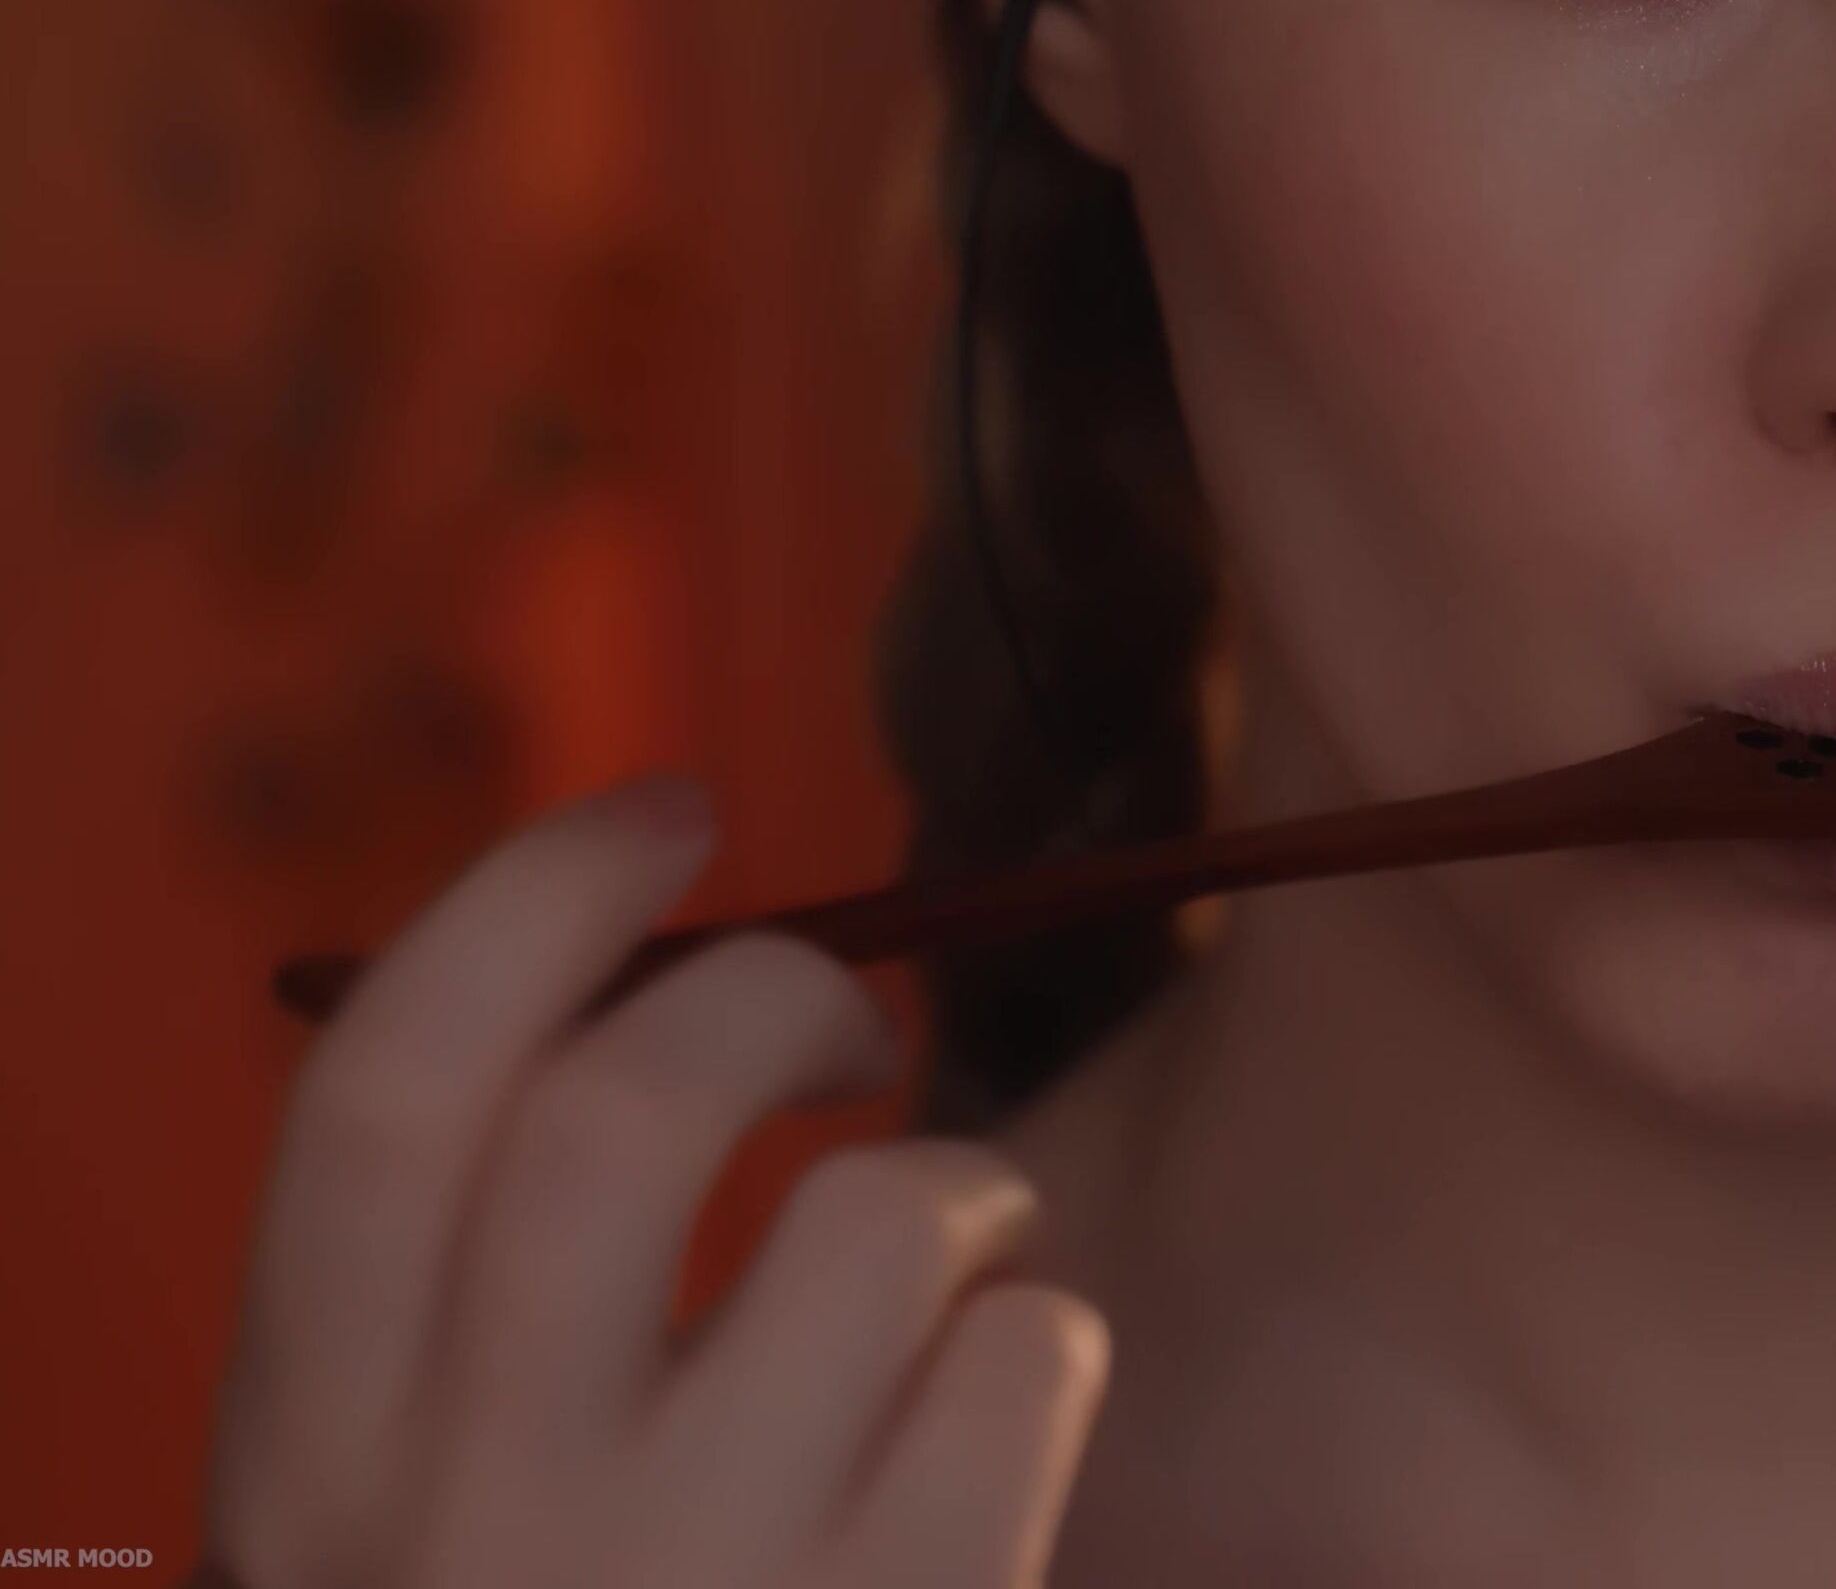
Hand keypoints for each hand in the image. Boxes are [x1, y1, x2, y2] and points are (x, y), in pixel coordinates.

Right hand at [195, 777, 1109, 1588]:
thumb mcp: (403, 1525)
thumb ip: (458, 1314)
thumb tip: (646, 999)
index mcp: (312, 1453)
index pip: (385, 1082)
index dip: (537, 895)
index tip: (671, 806)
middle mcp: (471, 1506)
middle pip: (635, 1105)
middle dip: (780, 994)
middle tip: (856, 1023)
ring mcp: (689, 1582)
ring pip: (881, 1219)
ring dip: (961, 1186)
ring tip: (958, 1258)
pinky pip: (1025, 1369)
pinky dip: (1041, 1348)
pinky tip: (999, 1426)